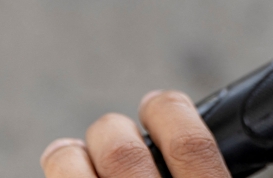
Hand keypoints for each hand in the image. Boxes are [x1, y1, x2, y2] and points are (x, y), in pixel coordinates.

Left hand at [40, 90, 228, 177]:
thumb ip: (206, 174)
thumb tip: (181, 145)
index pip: (190, 144)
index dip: (170, 111)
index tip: (156, 103)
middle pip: (124, 155)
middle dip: (111, 131)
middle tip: (110, 131)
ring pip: (72, 177)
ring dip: (66, 158)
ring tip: (66, 155)